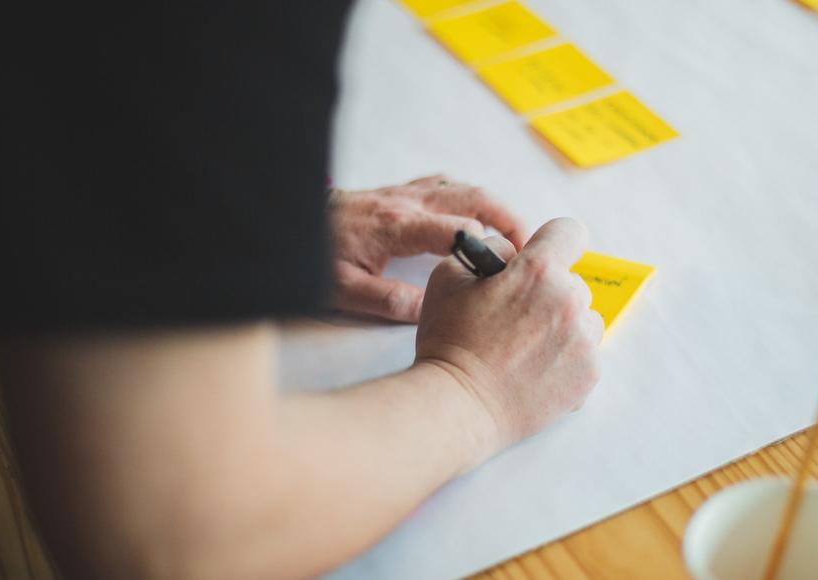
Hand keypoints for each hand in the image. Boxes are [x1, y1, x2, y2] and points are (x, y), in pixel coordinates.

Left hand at [329, 175, 527, 321]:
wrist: (287, 218)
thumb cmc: (315, 255)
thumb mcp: (342, 289)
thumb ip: (387, 300)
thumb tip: (430, 311)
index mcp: (398, 226)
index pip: (460, 228)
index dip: (491, 247)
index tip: (509, 270)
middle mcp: (407, 202)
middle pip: (475, 197)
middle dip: (509, 218)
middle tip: (531, 246)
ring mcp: (404, 192)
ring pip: (464, 187)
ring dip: (495, 206)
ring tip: (514, 234)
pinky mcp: (399, 191)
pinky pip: (445, 185)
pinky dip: (470, 197)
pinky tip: (477, 216)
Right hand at [415, 218, 603, 461]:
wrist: (459, 406)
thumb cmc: (449, 342)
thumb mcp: (450, 276)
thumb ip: (489, 251)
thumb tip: (514, 252)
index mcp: (538, 272)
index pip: (569, 232)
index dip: (552, 242)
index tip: (539, 258)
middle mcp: (569, 302)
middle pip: (574, 282)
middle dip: (549, 292)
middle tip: (516, 317)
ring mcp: (583, 341)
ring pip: (585, 318)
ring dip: (563, 325)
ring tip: (526, 347)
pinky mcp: (588, 375)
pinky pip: (585, 354)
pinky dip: (566, 359)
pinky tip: (534, 370)